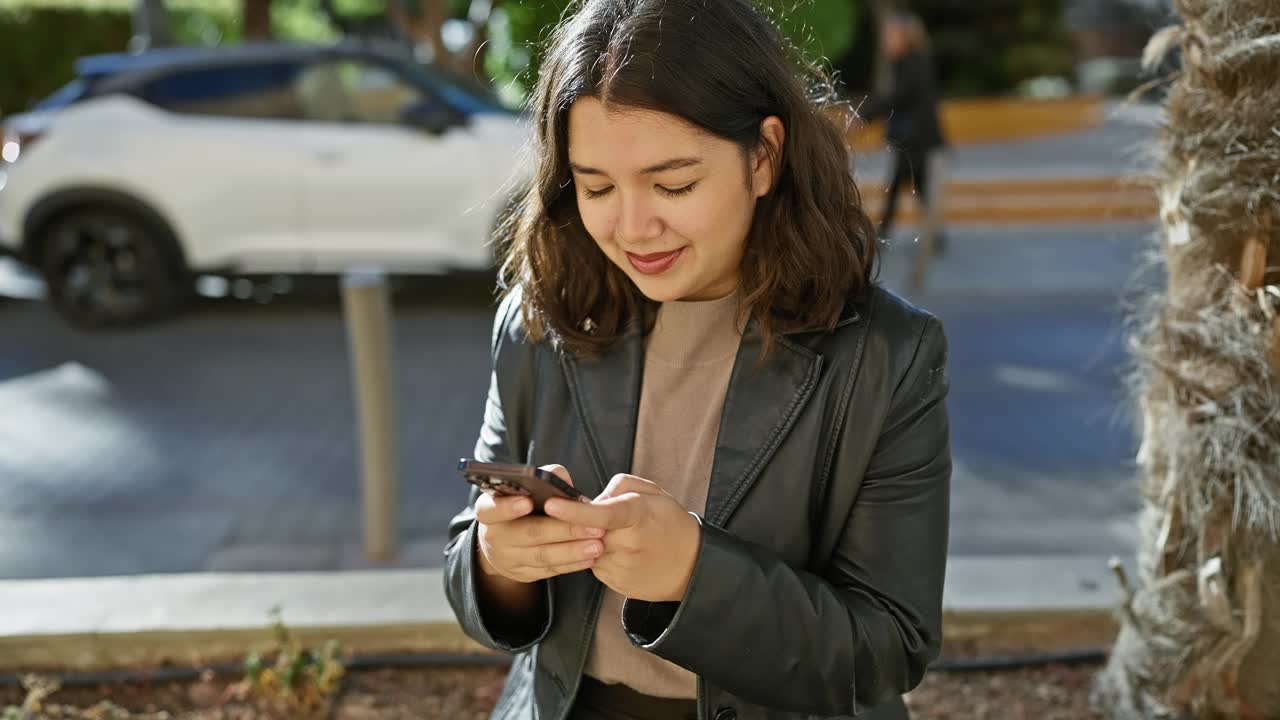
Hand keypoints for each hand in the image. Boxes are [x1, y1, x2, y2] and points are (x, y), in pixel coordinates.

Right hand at [475, 464, 605, 583]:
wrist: (502, 542)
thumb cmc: (520, 506)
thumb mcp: (523, 489)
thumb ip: (543, 479)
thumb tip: (563, 479)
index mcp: (489, 509)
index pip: (492, 508)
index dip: (508, 506)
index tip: (527, 501)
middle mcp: (494, 535)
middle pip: (529, 533)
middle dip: (563, 530)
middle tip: (594, 526)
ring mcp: (507, 558)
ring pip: (542, 556)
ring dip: (573, 550)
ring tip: (598, 544)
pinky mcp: (523, 573)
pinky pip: (549, 570)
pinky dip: (571, 564)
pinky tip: (591, 557)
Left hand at [544, 474, 700, 602]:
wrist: (691, 566)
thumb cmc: (670, 523)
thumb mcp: (652, 493)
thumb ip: (618, 487)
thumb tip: (591, 500)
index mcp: (638, 515)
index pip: (602, 514)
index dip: (574, 510)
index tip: (550, 504)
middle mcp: (628, 544)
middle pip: (586, 532)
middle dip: (578, 523)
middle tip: (588, 516)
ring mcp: (622, 568)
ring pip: (586, 549)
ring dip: (590, 540)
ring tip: (617, 536)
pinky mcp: (617, 584)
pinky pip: (594, 565)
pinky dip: (599, 555)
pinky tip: (619, 552)